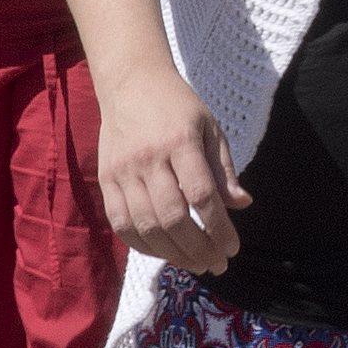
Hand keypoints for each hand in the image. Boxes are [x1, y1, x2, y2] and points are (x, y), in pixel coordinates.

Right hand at [92, 63, 248, 273]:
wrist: (130, 83)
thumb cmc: (177, 106)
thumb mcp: (209, 127)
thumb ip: (223, 169)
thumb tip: (242, 204)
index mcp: (179, 141)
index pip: (200, 195)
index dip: (218, 227)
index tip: (232, 248)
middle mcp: (147, 158)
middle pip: (172, 217)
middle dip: (198, 248)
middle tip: (217, 264)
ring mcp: (122, 170)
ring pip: (145, 226)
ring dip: (172, 254)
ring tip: (195, 264)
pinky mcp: (105, 180)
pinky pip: (121, 223)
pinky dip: (143, 245)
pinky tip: (163, 252)